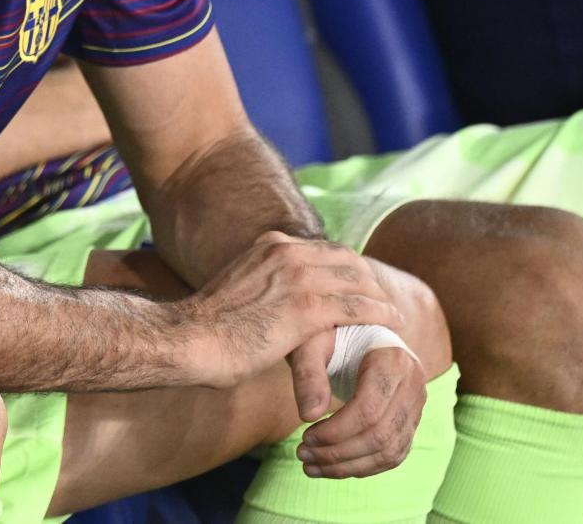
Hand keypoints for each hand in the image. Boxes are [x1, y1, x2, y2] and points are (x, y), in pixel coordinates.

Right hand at [172, 232, 404, 389]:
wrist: (189, 339)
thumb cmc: (207, 325)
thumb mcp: (238, 285)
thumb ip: (262, 282)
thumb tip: (273, 299)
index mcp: (268, 243)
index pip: (322, 247)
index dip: (346, 265)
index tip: (358, 282)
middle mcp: (285, 251)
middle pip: (345, 259)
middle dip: (368, 278)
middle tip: (382, 298)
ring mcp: (297, 277)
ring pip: (357, 281)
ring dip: (379, 296)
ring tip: (393, 312)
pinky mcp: (306, 308)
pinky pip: (358, 308)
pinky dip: (380, 315)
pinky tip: (392, 323)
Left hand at [293, 341, 425, 477]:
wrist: (357, 333)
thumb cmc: (329, 334)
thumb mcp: (311, 342)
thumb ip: (307, 373)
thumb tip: (308, 416)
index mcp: (392, 359)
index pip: (368, 409)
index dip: (335, 431)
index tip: (304, 437)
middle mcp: (414, 384)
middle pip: (381, 435)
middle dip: (338, 452)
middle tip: (303, 455)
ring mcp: (417, 405)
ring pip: (389, 451)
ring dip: (348, 466)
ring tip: (311, 466)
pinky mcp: (411, 421)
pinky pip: (394, 454)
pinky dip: (363, 467)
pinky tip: (332, 467)